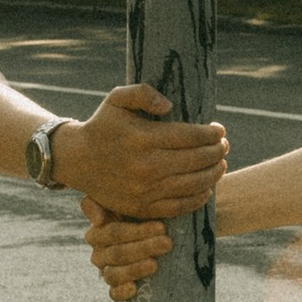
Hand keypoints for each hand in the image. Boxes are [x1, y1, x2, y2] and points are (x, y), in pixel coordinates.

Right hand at [56, 83, 227, 218]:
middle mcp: (145, 166)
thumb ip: (143, 94)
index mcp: (142, 138)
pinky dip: (198, 198)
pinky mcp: (142, 207)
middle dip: (217, 152)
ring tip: (220, 165)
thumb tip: (169, 106)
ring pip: (193, 184)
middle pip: (197, 160)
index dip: (211, 133)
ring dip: (213, 174)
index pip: (190, 136)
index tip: (219, 130)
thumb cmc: (103, 125)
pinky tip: (206, 189)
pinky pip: (179, 206)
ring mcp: (144, 190)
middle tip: (224, 146)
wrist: (77, 160)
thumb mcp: (117, 99)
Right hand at [82, 199, 174, 301]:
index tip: (162, 227)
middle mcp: (99, 254)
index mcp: (97, 233)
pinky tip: (134, 288)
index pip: (113, 233)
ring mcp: (107, 272)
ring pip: (114, 274)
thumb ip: (100, 203)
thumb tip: (98, 221)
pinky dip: (122, 292)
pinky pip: (114, 294)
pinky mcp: (116, 289)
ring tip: (155, 264)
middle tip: (167, 243)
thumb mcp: (122, 203)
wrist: (154, 234)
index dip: (137, 231)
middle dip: (144, 248)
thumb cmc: (137, 214)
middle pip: (117, 254)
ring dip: (135, 269)